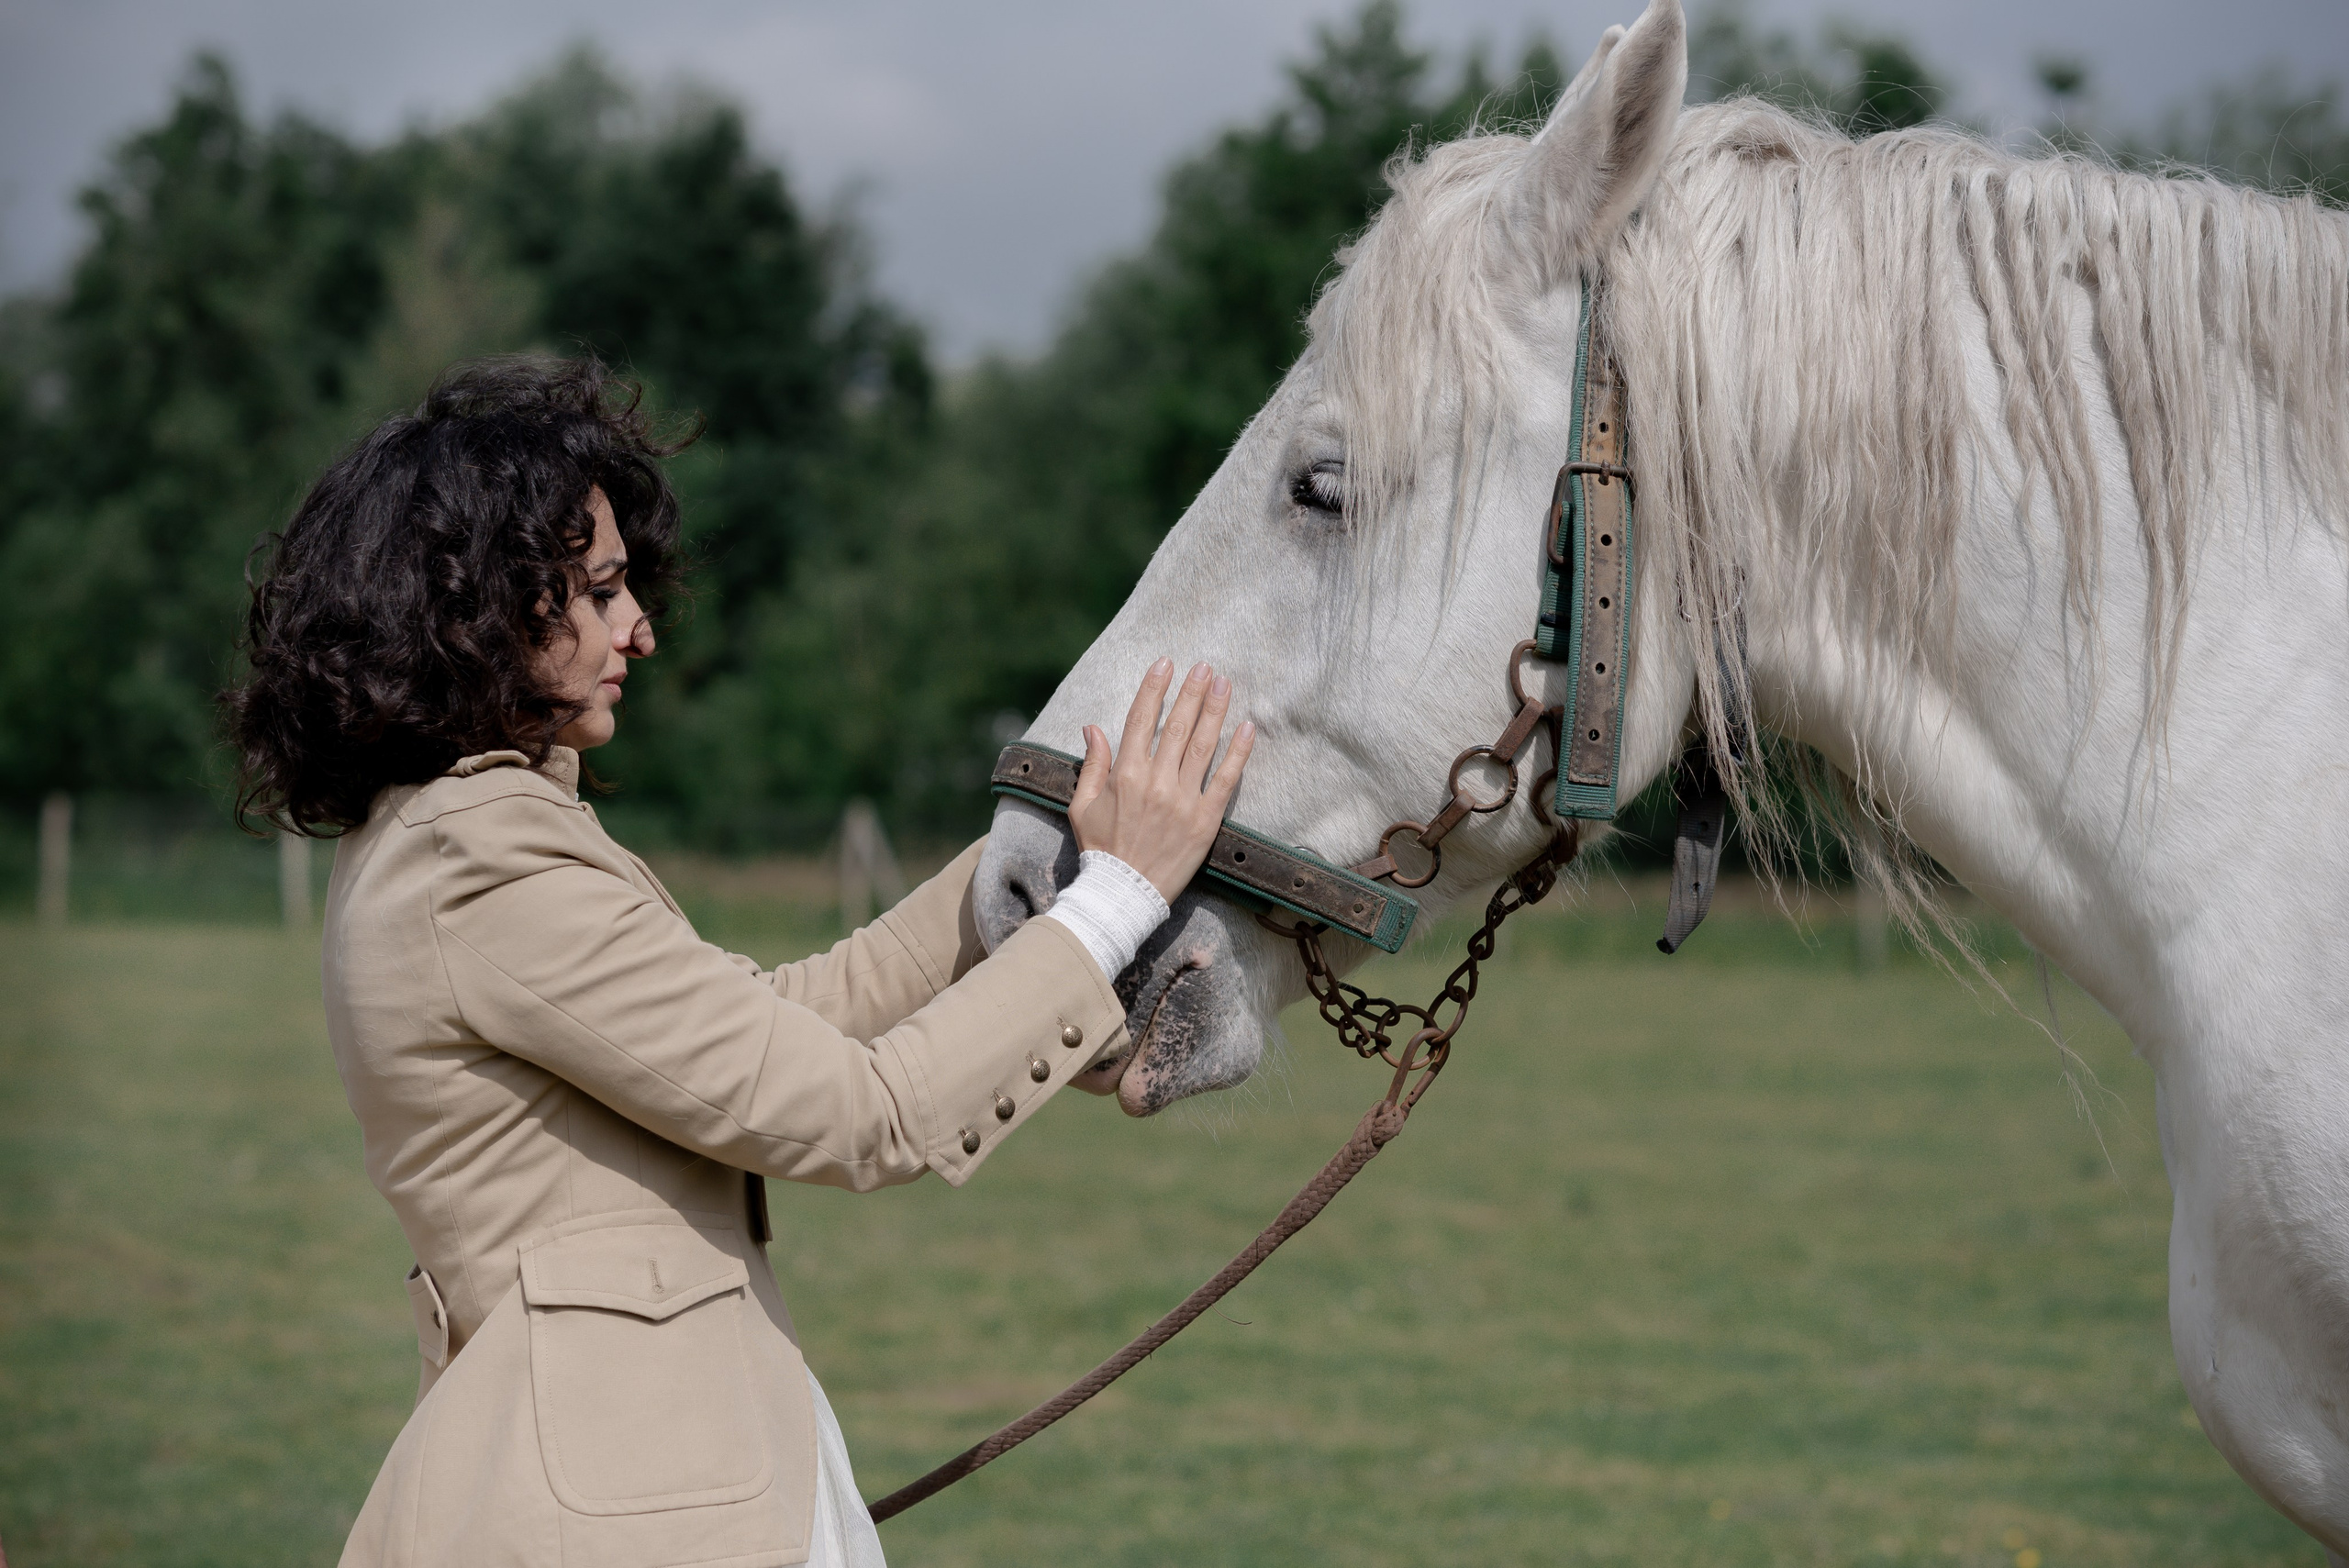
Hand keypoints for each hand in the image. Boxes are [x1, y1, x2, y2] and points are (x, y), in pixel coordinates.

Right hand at [1069, 659, 1254, 903]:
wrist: (1123, 894)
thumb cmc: (1100, 850)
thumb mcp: (1081, 805)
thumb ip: (1091, 764)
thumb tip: (1092, 727)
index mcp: (1124, 774)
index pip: (1141, 719)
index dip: (1154, 688)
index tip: (1166, 664)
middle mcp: (1155, 781)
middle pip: (1177, 725)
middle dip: (1191, 691)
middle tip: (1204, 666)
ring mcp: (1183, 800)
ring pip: (1203, 745)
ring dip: (1215, 710)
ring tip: (1224, 683)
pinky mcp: (1205, 820)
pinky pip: (1226, 779)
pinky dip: (1238, 752)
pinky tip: (1248, 727)